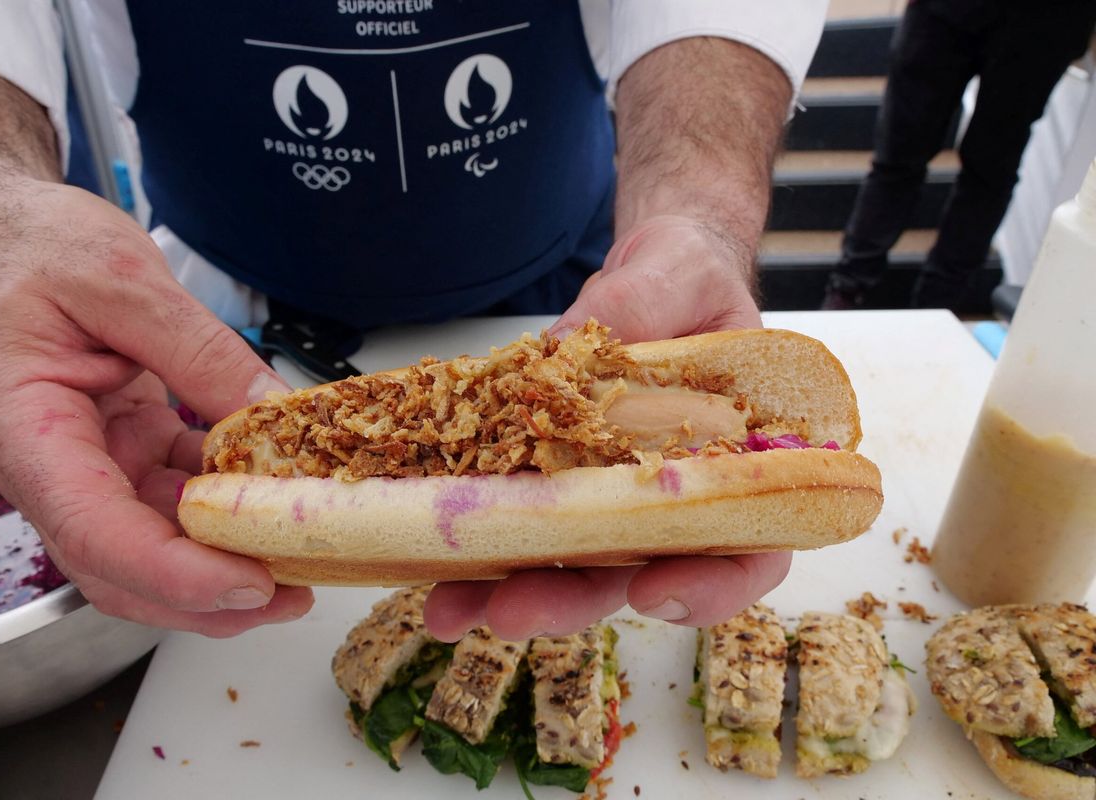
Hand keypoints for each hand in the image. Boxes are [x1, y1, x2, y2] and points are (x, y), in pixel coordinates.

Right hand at [0, 179, 310, 635]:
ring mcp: (94, 466)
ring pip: (156, 547)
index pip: (96, 532)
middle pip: (125, 568)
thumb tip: (271, 414)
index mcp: (28, 430)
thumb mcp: (125, 284)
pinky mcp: (129, 453)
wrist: (13, 234)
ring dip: (224, 563)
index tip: (247, 584)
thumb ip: (201, 353)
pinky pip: (181, 500)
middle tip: (294, 593)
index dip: (175, 574)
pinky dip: (230, 510)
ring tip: (301, 556)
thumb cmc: (37, 250)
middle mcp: (55, 467)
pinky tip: (279, 499)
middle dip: (208, 597)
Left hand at [424, 215, 788, 640]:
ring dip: (511, 592)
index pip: (748, 545)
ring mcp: (612, 498)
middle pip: (639, 574)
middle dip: (572, 601)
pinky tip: (432, 564)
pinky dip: (479, 549)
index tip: (654, 592)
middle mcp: (675, 497)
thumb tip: (558, 349)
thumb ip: (638, 309)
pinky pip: (522, 524)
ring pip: (572, 567)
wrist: (650, 279)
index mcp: (738, 460)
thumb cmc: (689, 280)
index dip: (710, 584)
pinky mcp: (556, 484)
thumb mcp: (678, 277)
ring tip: (447, 609)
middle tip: (512, 612)